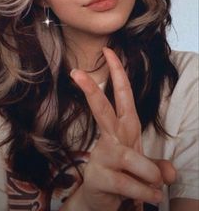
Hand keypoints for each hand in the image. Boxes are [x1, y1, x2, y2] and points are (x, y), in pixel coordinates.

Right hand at [69, 47, 172, 210]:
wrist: (101, 201)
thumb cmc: (124, 173)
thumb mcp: (144, 164)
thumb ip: (157, 164)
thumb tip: (171, 172)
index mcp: (124, 126)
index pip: (122, 94)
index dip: (117, 72)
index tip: (109, 51)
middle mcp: (112, 137)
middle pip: (102, 109)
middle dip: (91, 89)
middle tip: (75, 72)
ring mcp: (103, 156)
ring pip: (129, 157)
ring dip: (149, 173)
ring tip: (157, 186)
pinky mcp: (100, 178)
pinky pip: (129, 184)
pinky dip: (146, 192)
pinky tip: (152, 196)